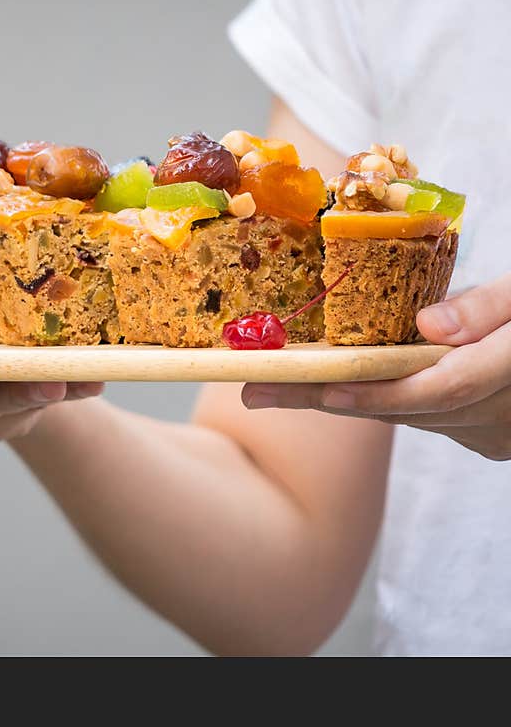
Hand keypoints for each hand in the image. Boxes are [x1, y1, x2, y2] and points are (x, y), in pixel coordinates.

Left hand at [241, 272, 510, 460]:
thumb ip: (491, 305)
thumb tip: (429, 328)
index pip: (443, 387)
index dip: (381, 392)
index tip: (323, 392)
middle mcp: (505, 415)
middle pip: (406, 408)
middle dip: (328, 398)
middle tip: (257, 390)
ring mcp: (497, 434)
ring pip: (407, 416)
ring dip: (346, 401)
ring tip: (274, 387)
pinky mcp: (487, 437)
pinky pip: (420, 418)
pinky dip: (381, 400)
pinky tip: (330, 389)